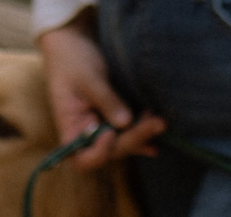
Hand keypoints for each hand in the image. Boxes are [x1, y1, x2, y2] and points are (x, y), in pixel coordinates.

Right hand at [37, 20, 165, 168]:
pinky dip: (142, 136)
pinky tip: (158, 141)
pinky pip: (128, 133)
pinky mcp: (112, 121)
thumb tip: (126, 122)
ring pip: (123, 143)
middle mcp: (85, 134)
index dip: (98, 153)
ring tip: (160, 122)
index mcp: (70, 127)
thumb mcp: (88, 78)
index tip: (109, 134)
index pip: (82, 158)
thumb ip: (106, 100)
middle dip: (134, 138)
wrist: (73, 44)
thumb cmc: (72, 60)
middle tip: (157, 123)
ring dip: (142, 135)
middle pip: (110, 150)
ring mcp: (100, 129)